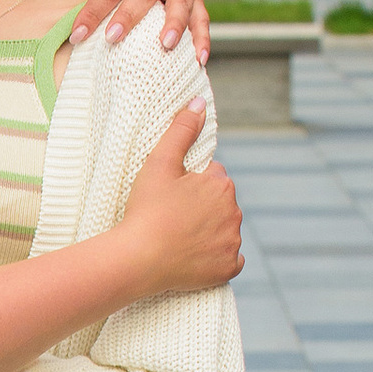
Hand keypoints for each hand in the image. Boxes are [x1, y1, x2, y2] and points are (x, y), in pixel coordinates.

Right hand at [116, 105, 243, 297]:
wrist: (138, 259)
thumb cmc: (146, 209)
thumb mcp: (159, 162)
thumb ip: (181, 130)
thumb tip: (199, 102)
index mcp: (222, 184)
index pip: (212, 176)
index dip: (189, 184)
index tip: (170, 196)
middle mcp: (234, 212)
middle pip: (219, 204)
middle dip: (201, 206)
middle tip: (170, 216)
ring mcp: (232, 243)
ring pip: (224, 230)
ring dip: (208, 230)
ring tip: (177, 236)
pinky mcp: (228, 268)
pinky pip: (229, 259)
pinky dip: (215, 257)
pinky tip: (193, 256)